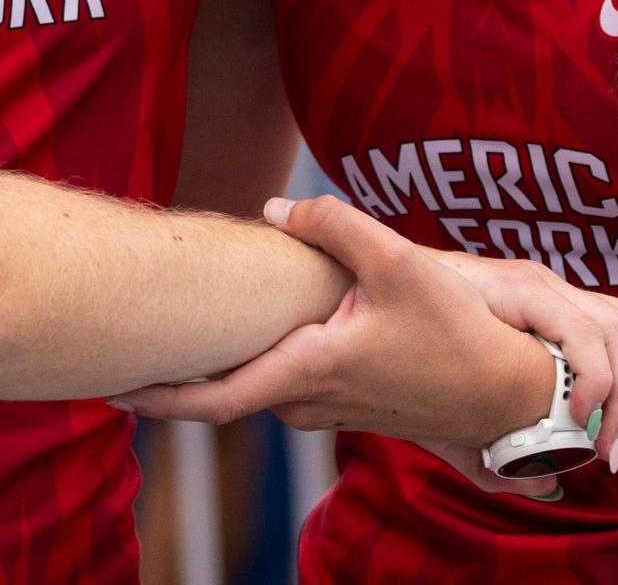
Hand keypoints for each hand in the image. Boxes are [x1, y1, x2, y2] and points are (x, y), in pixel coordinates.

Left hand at [111, 198, 617, 473]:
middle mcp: (307, 399)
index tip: (109, 386)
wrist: (508, 393)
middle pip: (221, 393)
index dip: (156, 397)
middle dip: (171, 374)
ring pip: (253, 387)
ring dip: (214, 368)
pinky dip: (251, 364)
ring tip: (173, 332)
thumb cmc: (457, 333)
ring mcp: (326, 407)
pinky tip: (246, 331)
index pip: (212, 399)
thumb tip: (275, 209)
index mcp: (307, 371)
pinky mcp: (346, 401)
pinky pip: (280, 385)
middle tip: (122, 345)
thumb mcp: (400, 263)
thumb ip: (335, 226)